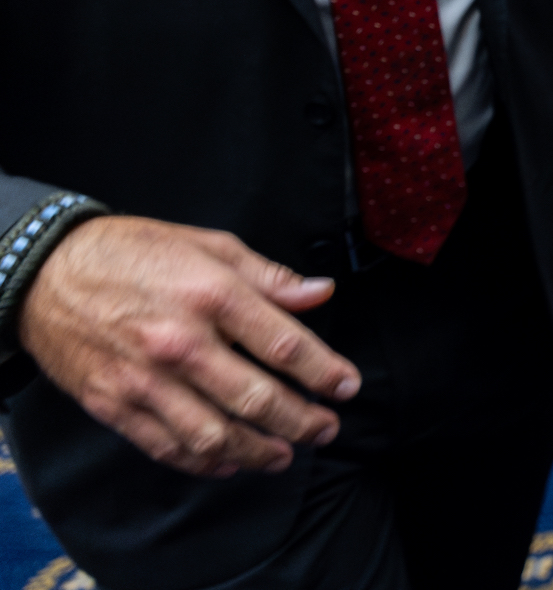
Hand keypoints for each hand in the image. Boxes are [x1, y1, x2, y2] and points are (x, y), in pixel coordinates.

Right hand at [16, 217, 359, 477]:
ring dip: (258, 452)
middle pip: (256, 398)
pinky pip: (167, 446)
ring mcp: (145, 380)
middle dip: (301, 421)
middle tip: (326, 429)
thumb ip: (269, 277)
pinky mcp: (114, 405)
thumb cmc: (133, 254)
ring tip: (284, 454)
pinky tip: (228, 462)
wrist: (48, 273)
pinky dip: (203, 462)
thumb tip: (321, 294)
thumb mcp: (210, 246)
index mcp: (212, 296)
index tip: (347, 387)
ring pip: (214, 435)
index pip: (284, 344)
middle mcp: (181, 343)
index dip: (324, 371)